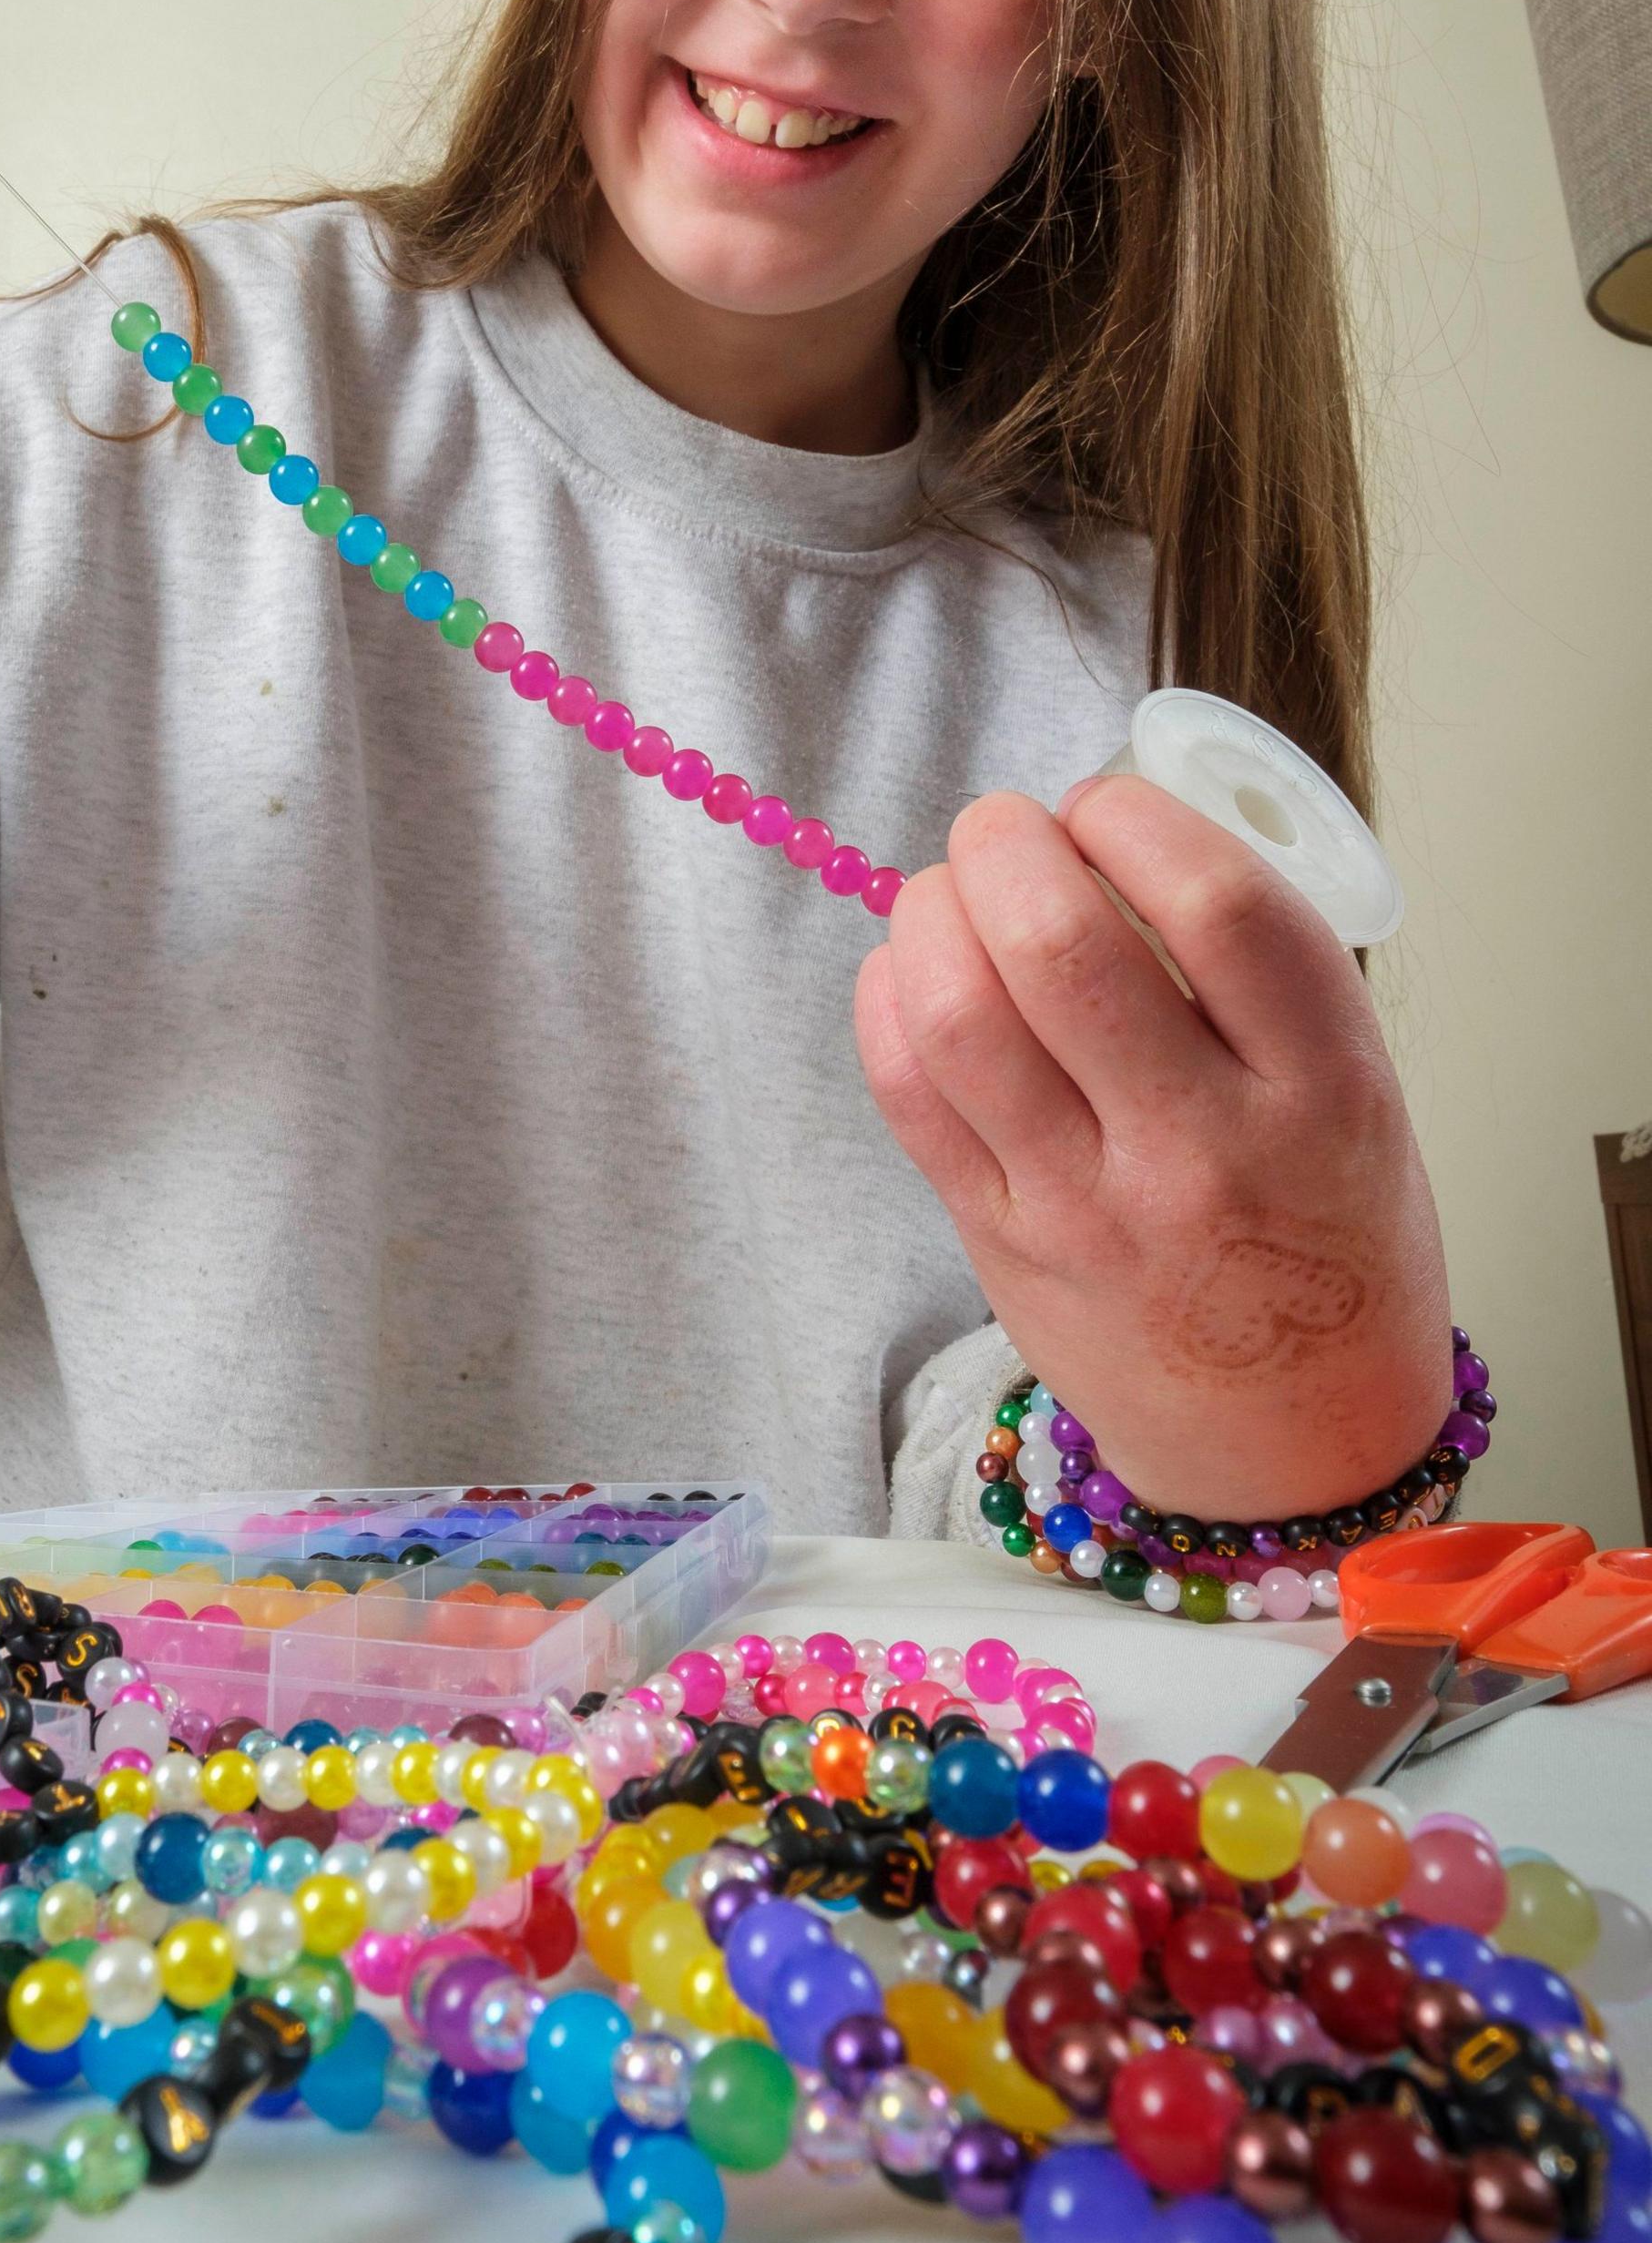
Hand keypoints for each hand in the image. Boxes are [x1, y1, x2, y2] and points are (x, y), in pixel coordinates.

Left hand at [854, 776, 1449, 1520]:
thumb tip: (1106, 835)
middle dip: (1004, 843)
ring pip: (960, 1015)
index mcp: (1323, 1089)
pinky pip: (909, 1092)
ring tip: (951, 893)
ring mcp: (1091, 1206)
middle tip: (1002, 828)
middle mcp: (1204, 1148)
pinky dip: (888, 999)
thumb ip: (1251, 971)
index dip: (1135, 815)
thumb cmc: (1327, 1236)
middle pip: (1060, 946)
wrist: (1300, 1440)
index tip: (1104, 802)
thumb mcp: (1354, 1092)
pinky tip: (912, 973)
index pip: (1218, 905)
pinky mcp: (1004, 1245)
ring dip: (929, 911)